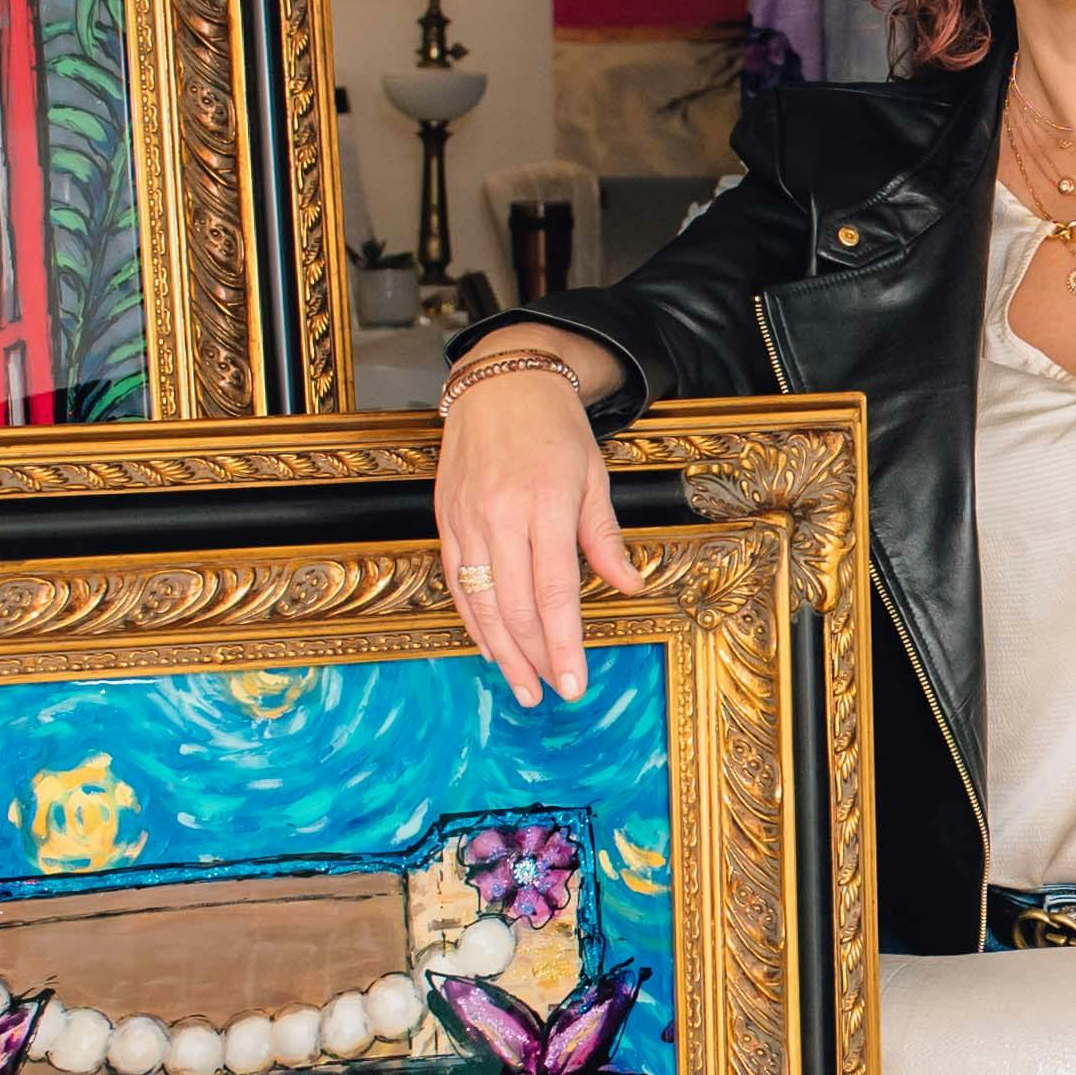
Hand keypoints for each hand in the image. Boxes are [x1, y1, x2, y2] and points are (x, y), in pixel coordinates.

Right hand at [431, 349, 637, 708]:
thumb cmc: (554, 427)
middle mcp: (501, 515)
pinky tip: (491, 648)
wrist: (500, 382)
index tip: (574, 682)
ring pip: (481, 603)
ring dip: (503, 652)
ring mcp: (467, 518)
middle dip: (534, 658)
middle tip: (551, 692)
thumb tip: (629, 586)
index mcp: (546, 504)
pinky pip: (457, 582)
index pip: (555, 592)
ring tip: (522, 687)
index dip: (563, 644)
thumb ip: (604, 536)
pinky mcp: (446, 518)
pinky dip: (474, 621)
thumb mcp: (593, 476)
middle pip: (516, 607)